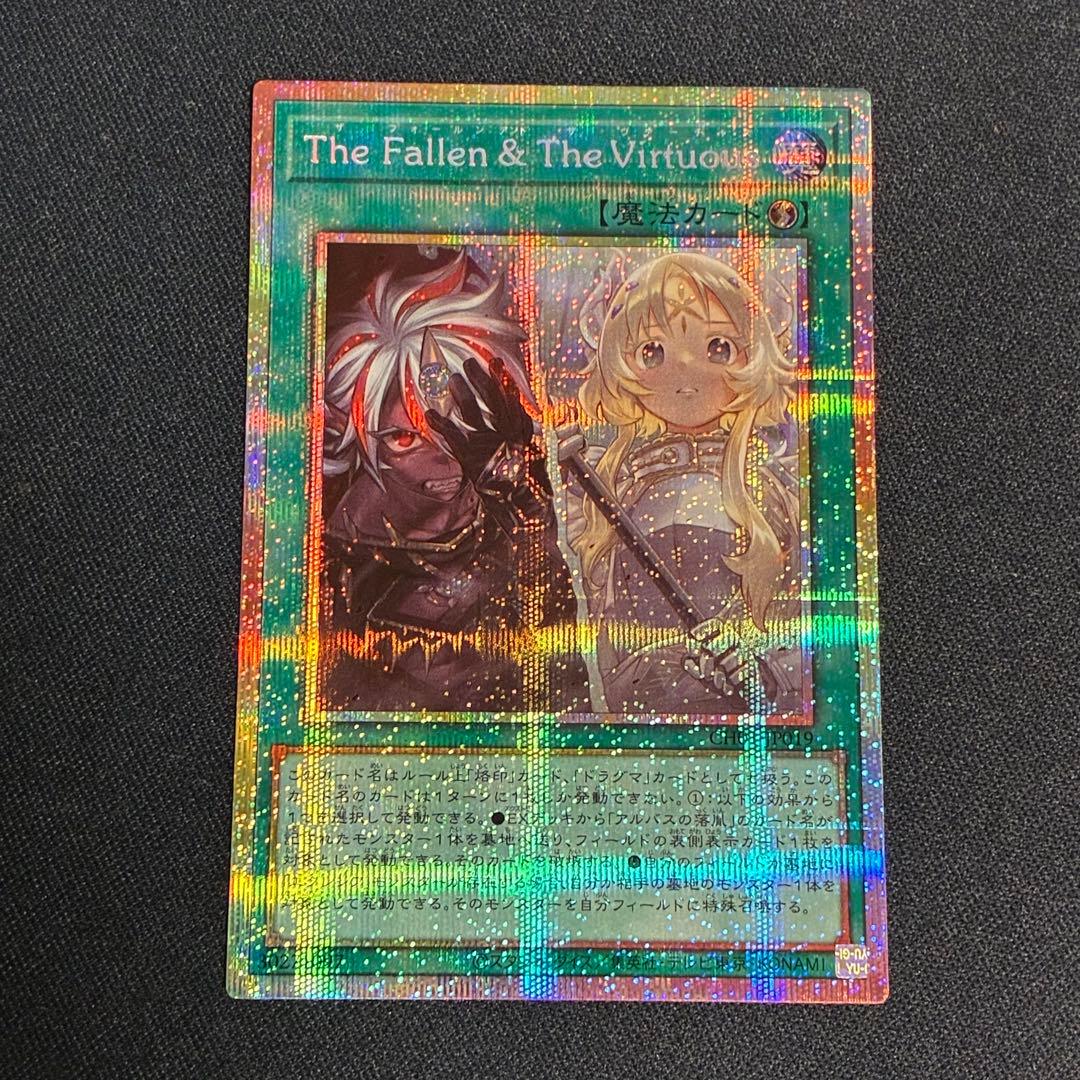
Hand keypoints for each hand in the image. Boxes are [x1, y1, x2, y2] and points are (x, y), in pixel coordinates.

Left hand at [425, 356, 534, 481]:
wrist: (519, 502)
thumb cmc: (524, 477)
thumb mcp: (528, 450)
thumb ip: (521, 430)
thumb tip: (515, 410)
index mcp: (519, 430)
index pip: (511, 398)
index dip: (502, 378)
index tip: (494, 361)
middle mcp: (505, 434)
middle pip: (493, 399)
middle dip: (480, 378)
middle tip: (469, 364)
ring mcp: (488, 445)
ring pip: (472, 412)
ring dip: (462, 393)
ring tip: (453, 380)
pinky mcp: (471, 458)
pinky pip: (454, 436)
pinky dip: (440, 423)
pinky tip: (430, 414)